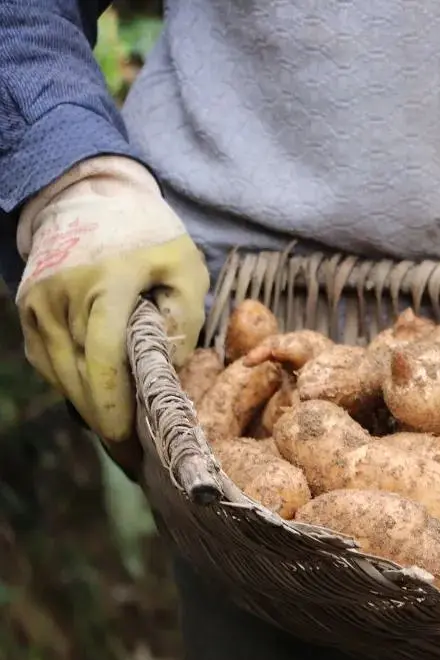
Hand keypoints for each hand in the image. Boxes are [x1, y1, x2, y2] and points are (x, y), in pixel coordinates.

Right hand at [16, 156, 209, 441]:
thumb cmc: (149, 234)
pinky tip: (98, 402)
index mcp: (107, 284)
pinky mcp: (27, 310)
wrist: (88, 195)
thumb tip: (169, 372)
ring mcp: (38, 304)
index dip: (113, 406)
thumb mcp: (185, 268)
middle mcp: (63, 296)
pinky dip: (72, 384)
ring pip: (59, 374)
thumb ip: (184, 319)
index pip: (103, 358)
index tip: (130, 440)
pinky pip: (48, 361)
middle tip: (132, 458)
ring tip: (120, 437)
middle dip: (103, 422)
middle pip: (77, 377)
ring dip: (87, 408)